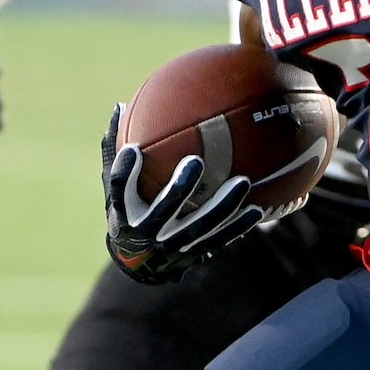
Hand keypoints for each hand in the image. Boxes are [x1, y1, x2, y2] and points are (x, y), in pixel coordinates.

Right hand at [101, 102, 262, 284]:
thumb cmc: (127, 211)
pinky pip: (218, 239)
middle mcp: (147, 232)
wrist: (139, 263)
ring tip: (242, 182)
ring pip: (198, 228)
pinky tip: (256, 209)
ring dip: (222, 206)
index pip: (119, 190)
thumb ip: (115, 151)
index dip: (125, 171)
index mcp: (123, 212)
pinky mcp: (193, 254)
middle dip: (179, 188)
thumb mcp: (113, 187)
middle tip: (195, 161)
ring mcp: (172, 246)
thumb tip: (119, 106)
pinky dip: (238, 226)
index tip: (134, 149)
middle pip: (163, 210)